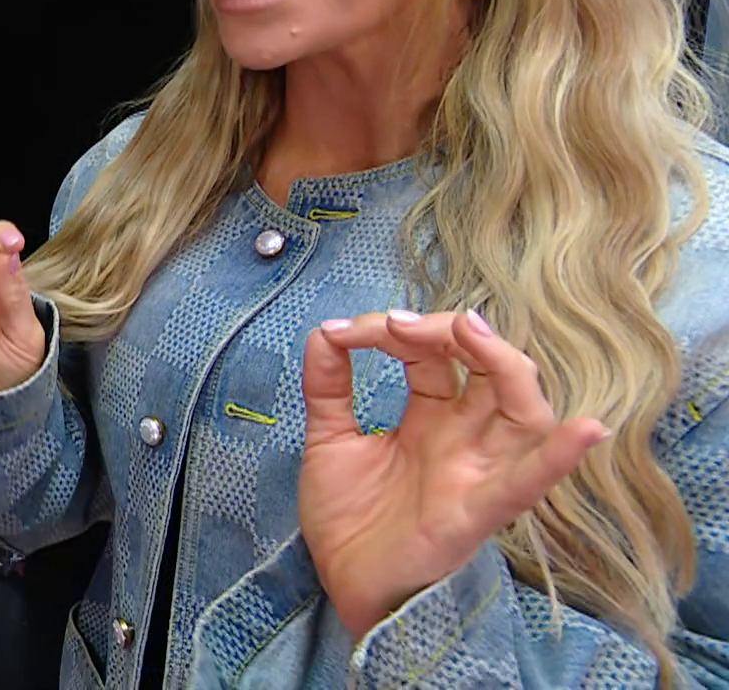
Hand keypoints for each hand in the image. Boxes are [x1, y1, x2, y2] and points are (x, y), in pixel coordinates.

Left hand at [298, 309, 610, 638]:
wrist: (346, 587)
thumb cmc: (352, 521)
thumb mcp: (331, 440)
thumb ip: (328, 386)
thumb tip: (324, 331)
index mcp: (433, 417)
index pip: (434, 354)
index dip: (396, 332)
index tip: (346, 331)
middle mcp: (465, 438)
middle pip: (490, 369)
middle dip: (453, 332)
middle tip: (400, 324)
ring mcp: (477, 471)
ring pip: (523, 411)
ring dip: (504, 364)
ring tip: (472, 332)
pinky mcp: (477, 511)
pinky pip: (528, 483)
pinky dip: (559, 457)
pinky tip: (585, 430)